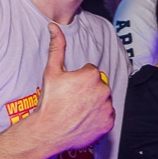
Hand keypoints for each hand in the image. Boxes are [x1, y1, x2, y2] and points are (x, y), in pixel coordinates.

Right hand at [29, 23, 114, 152]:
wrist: (48, 131)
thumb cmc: (49, 102)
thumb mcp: (51, 72)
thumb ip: (57, 47)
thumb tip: (54, 26)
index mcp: (92, 75)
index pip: (90, 72)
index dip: (78, 80)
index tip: (69, 89)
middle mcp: (103, 90)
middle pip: (98, 86)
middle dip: (88, 91)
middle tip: (72, 100)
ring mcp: (107, 108)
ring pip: (103, 100)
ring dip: (94, 104)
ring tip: (77, 111)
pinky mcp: (109, 123)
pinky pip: (107, 116)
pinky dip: (98, 118)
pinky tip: (84, 120)